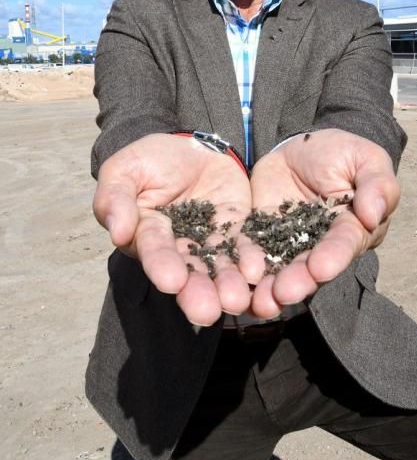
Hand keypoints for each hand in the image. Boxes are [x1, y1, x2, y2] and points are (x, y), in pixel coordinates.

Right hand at [92, 134, 251, 325]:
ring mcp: (211, 242)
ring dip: (228, 287)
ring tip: (237, 300)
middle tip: (206, 312)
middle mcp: (180, 248)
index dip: (162, 266)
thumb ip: (115, 197)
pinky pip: (246, 248)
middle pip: (189, 274)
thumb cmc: (150, 161)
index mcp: (147, 236)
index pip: (154, 252)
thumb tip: (117, 231)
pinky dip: (252, 260)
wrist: (190, 147)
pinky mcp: (238, 231)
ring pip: (220, 269)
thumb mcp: (125, 170)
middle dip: (197, 294)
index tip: (171, 281)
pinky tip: (257, 270)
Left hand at [245, 129, 399, 317]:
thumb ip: (376, 184)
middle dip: (299, 281)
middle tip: (283, 293)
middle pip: (311, 266)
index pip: (344, 244)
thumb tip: (375, 214)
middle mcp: (322, 244)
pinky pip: (253, 253)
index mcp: (353, 228)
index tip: (321, 268)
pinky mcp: (262, 234)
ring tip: (260, 302)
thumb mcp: (365, 159)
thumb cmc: (343, 153)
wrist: (302, 145)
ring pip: (282, 269)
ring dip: (271, 288)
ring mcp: (290, 242)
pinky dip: (246, 270)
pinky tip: (237, 284)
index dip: (333, 257)